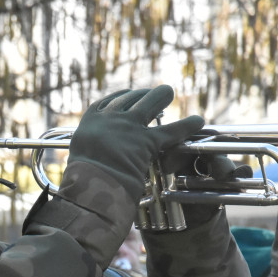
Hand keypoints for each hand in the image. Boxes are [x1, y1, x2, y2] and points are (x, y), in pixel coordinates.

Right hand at [67, 85, 204, 201]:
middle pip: (130, 98)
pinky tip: (198, 121)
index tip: (128, 95)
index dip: (121, 98)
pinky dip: (186, 125)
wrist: (91, 185)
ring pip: (150, 102)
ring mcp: (129, 127)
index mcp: (90, 121)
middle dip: (142, 95)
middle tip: (152, 95)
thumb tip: (92, 159)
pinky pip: (171, 131)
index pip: (108, 102)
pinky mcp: (146, 141)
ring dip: (160, 95)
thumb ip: (90, 149)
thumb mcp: (79, 156)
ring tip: (168, 92)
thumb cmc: (82, 179)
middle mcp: (109, 118)